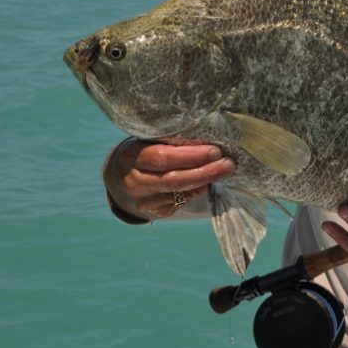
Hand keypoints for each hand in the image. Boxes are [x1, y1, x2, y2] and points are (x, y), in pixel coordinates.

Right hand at [102, 138, 235, 219]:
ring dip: (206, 181)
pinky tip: (208, 182)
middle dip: (205, 171)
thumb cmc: (142, 153)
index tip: (215, 150)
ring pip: (180, 193)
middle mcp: (134, 181)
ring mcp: (143, 200)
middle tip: (228, 163)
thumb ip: (167, 140)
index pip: (162, 158)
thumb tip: (206, 134)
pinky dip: (197, 191)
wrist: (119, 180)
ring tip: (225, 169)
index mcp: (131, 157)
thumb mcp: (145, 142)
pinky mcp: (153, 212)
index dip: (190, 156)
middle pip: (174, 179)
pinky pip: (180, 203)